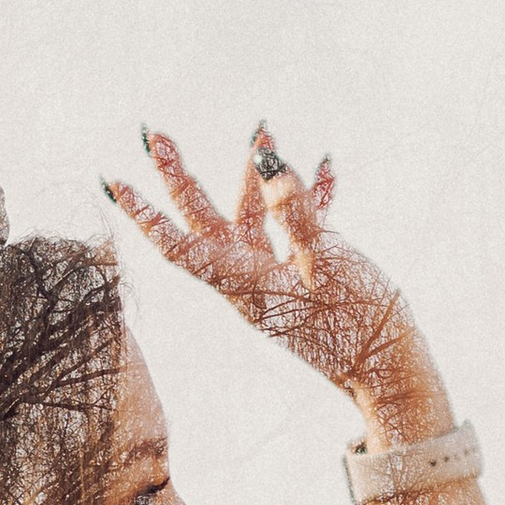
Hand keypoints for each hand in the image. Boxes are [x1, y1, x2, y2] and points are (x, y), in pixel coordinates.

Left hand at [104, 125, 433, 428]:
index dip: (144, 213)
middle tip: (155, 136)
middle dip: (179, 177)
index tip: (113, 182)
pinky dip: (307, 199)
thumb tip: (267, 162)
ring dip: (255, 177)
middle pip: (202, 222)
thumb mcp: (328, 260)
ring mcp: (277, 279)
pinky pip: (295, 231)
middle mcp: (250, 279)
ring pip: (250, 219)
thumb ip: (295, 209)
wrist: (391, 373)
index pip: (178, 245)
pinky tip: (326, 168)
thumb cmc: (358, 323)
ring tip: (263, 131)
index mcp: (243, 282)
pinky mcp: (306, 278)